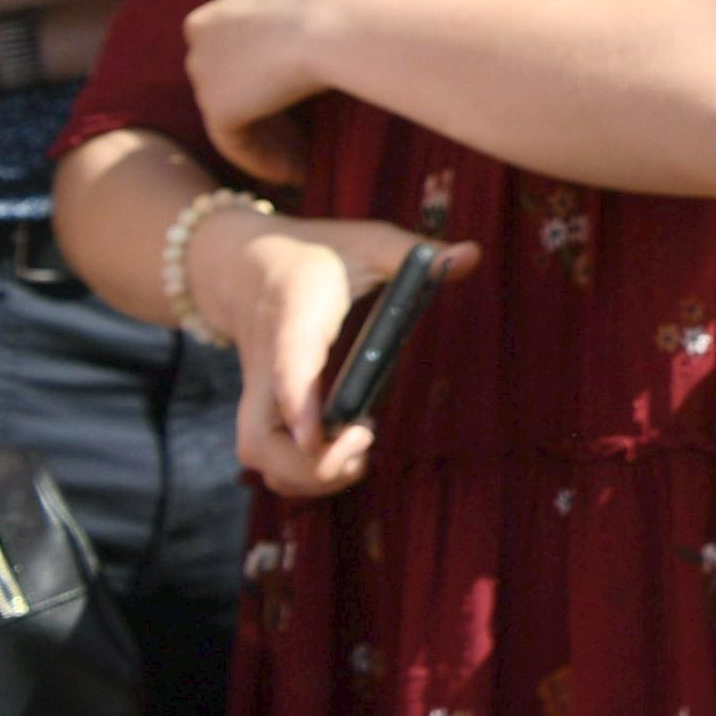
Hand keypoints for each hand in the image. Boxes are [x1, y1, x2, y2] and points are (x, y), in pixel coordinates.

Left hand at [184, 0, 384, 186]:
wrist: (344, 18)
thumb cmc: (357, 2)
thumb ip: (323, 9)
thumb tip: (364, 13)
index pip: (243, 35)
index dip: (268, 67)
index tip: (300, 93)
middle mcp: (207, 25)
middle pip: (230, 74)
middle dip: (264, 107)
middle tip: (302, 137)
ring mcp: (204, 65)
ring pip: (232, 109)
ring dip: (267, 139)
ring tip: (302, 163)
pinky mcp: (216, 104)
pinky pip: (233, 141)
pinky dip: (261, 160)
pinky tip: (294, 174)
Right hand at [203, 211, 475, 500]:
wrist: (244, 267)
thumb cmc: (318, 257)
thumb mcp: (365, 242)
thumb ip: (414, 254)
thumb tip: (471, 255)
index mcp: (292, 319)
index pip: (288, 368)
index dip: (301, 404)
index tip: (327, 432)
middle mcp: (266, 369)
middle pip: (260, 440)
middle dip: (311, 462)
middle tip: (368, 435)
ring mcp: (261, 397)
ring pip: (262, 458)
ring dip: (311, 473)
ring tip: (363, 445)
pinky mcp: (265, 413)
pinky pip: (274, 459)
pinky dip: (308, 470)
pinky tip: (351, 443)